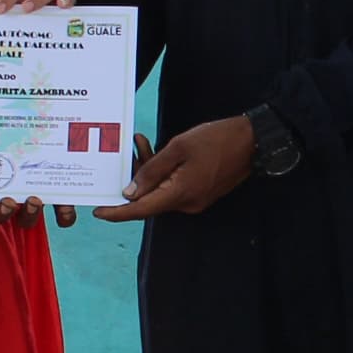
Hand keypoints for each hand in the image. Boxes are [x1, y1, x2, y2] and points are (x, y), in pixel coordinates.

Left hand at [99, 115, 255, 220]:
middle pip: (149, 199)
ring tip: (141, 142)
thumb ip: (152, 170)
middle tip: (127, 151)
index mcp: (179, 194)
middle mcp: (186, 203)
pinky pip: (173, 187)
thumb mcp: (179, 148)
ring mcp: (195, 200)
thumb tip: (130, 192)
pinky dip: (162, 173)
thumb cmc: (217, 140)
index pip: (141, 210)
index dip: (118, 212)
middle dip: (133, 178)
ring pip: (160, 191)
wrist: (253, 141)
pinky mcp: (200, 192)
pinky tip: (157, 151)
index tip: (99, 212)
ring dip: (148, 171)